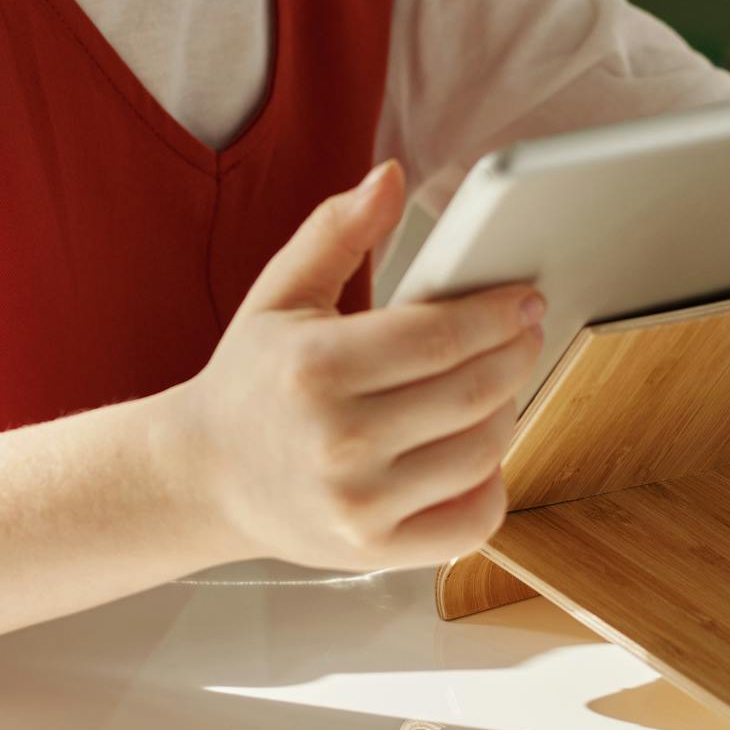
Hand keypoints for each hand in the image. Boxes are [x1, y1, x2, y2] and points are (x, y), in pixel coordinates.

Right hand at [167, 159, 544, 570]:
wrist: (203, 476)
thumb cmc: (252, 380)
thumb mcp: (280, 293)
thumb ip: (336, 229)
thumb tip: (390, 177)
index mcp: (315, 365)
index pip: (441, 336)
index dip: (498, 314)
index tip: (523, 298)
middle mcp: (338, 440)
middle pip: (473, 392)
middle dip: (516, 353)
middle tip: (525, 331)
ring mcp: (359, 503)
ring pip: (482, 452)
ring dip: (507, 410)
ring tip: (497, 383)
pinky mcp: (375, 551)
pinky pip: (472, 519)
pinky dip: (491, 482)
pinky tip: (475, 450)